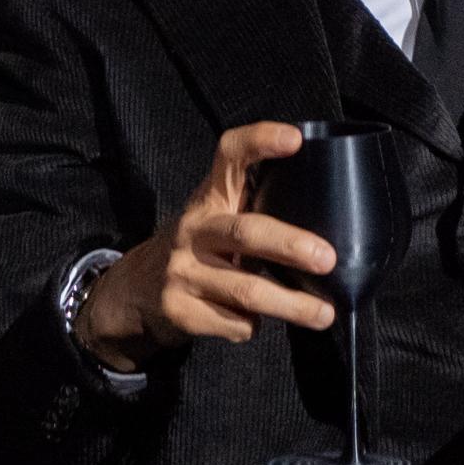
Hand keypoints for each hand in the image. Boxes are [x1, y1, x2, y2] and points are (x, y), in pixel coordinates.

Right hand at [75, 121, 340, 364]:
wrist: (135, 292)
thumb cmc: (199, 250)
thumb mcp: (217, 219)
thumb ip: (254, 214)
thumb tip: (328, 234)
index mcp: (210, 199)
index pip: (229, 156)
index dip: (260, 141)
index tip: (295, 139)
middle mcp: (192, 229)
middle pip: (245, 232)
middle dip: (290, 245)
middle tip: (327, 259)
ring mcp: (181, 270)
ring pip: (245, 290)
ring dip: (292, 305)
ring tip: (324, 314)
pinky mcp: (178, 309)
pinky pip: (233, 322)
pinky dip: (252, 325)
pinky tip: (255, 321)